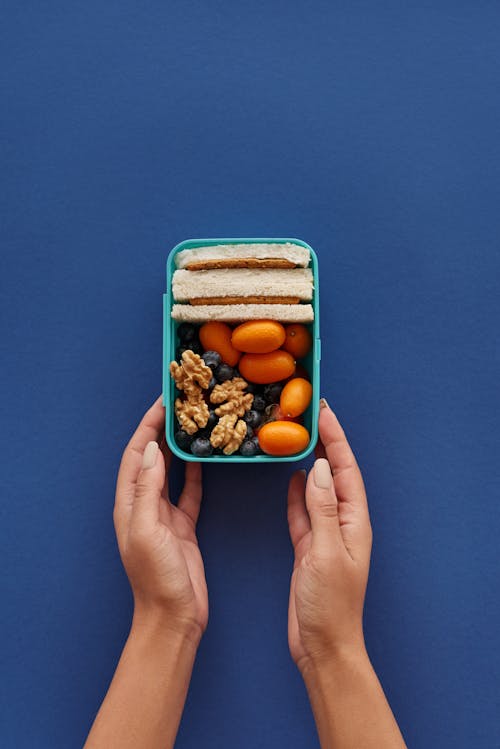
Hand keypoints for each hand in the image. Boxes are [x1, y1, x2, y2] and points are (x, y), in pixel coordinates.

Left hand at [114, 397, 207, 644]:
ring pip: (170, 471)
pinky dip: (194, 474)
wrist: (174, 617)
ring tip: (192, 424)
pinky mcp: (183, 526)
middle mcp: (143, 506)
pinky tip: (203, 459)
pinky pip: (188, 492)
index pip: (136, 455)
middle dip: (162, 431)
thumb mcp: (147, 530)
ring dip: (178, 448)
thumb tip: (154, 450)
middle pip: (151, 458)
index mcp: (129, 504)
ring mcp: (164, 516)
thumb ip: (149, 490)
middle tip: (180, 406)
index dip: (146, 427)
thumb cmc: (156, 578)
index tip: (162, 402)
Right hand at [287, 400, 371, 673]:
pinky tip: (289, 478)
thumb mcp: (325, 552)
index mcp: (354, 522)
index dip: (335, 439)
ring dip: (308, 463)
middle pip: (333, 474)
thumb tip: (316, 467)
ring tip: (296, 438)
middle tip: (307, 416)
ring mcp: (325, 535)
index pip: (345, 470)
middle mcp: (343, 523)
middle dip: (324, 444)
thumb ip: (321, 509)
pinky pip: (303, 512)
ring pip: (316, 489)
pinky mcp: (308, 548)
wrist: (321, 645)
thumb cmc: (330, 605)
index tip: (323, 412)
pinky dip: (296, 493)